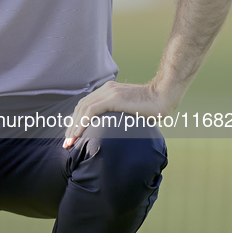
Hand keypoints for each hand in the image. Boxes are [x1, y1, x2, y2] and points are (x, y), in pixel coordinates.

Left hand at [62, 80, 181, 147]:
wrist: (164, 95)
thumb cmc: (152, 107)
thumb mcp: (131, 111)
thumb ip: (120, 116)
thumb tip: (115, 132)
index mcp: (108, 91)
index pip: (85, 106)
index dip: (76, 121)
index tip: (72, 136)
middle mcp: (106, 89)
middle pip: (81, 107)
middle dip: (71, 126)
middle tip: (66, 143)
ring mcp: (109, 92)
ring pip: (83, 109)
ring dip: (74, 127)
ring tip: (69, 142)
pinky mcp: (113, 98)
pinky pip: (91, 111)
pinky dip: (82, 123)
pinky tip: (78, 135)